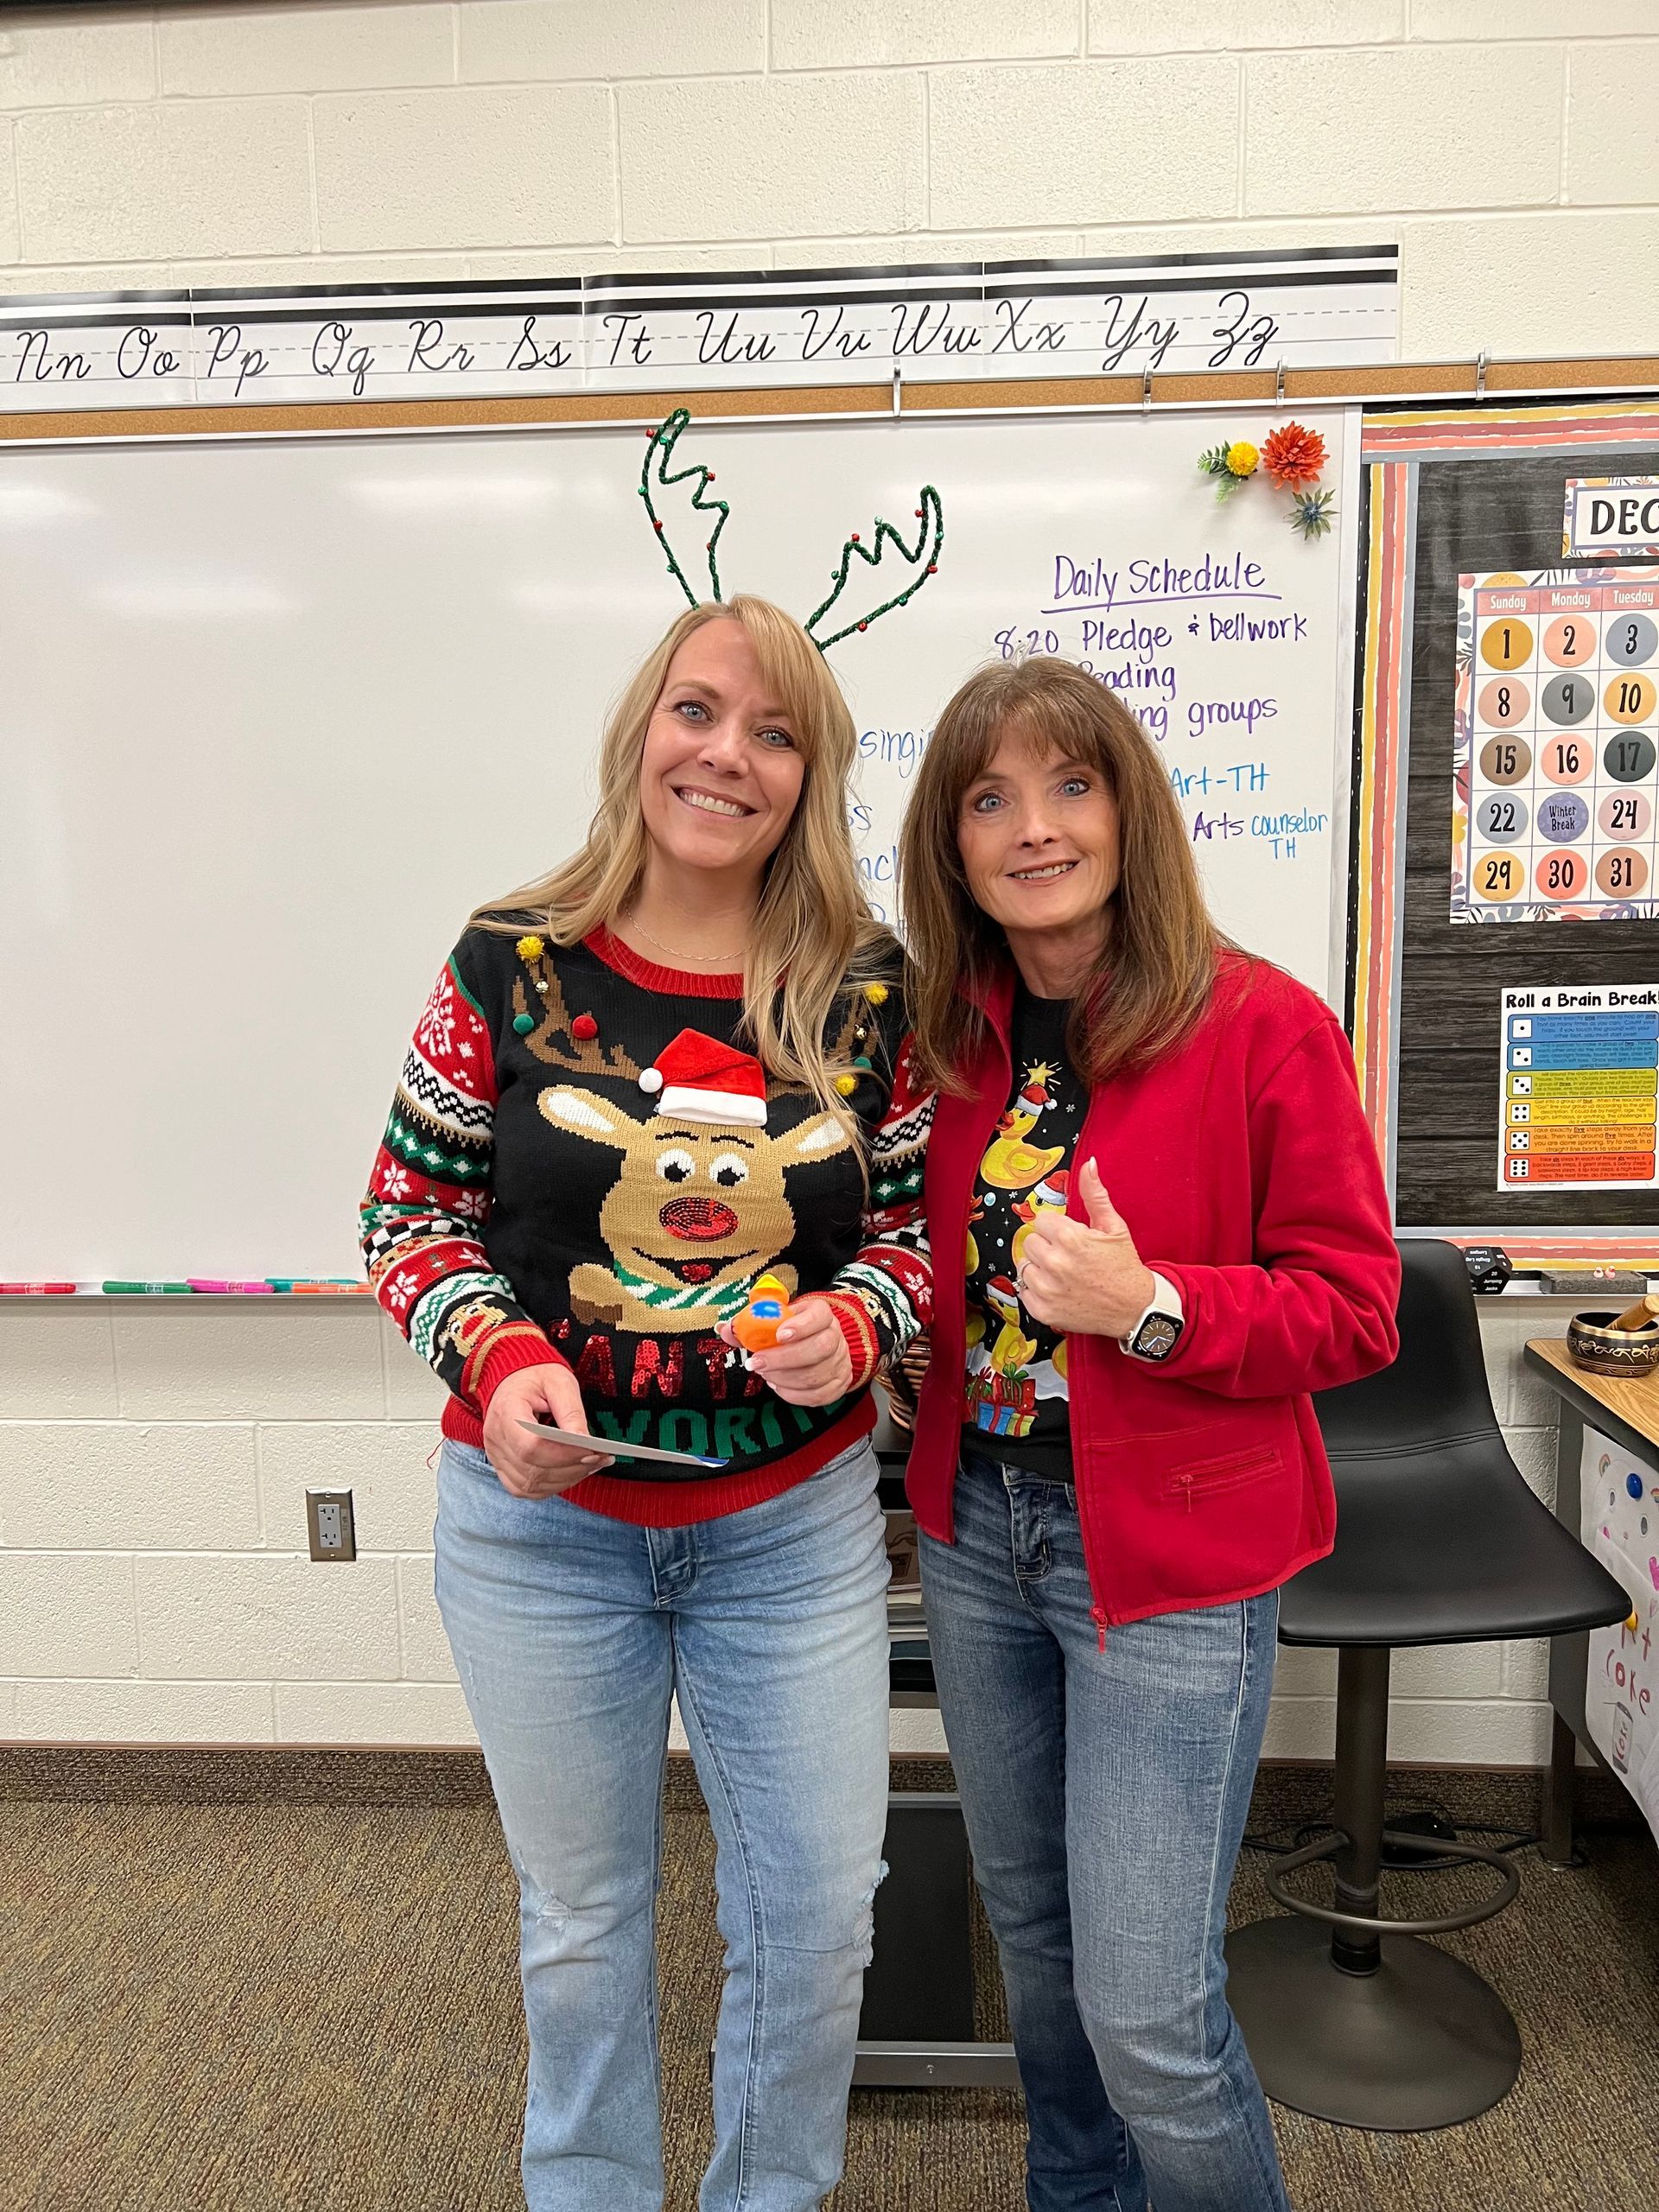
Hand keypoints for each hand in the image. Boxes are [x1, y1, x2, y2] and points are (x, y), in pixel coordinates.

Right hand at [481, 1364, 613, 1498]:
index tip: (593, 1451)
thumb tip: (586, 1443)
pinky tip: (573, 1471)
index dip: (563, 1455)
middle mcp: (495, 1437)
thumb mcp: (560, 1382)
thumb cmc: (537, 1377)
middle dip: (572, 1468)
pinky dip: (552, 1485)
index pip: (531, 1446)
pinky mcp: (502, 1467)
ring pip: (531, 1485)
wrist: (514, 1379)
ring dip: (566, 1479)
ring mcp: (495, 1456)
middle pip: (533, 1469)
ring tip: (592, 1463)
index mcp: (506, 1410)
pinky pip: (525, 1489)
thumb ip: (571, 1413)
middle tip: (601, 1458)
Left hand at [717, 1295, 853, 1406]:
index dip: (800, 1326)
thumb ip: (749, 1324)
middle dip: (783, 1359)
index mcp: (821, 1313)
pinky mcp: (839, 1384)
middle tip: (757, 1363)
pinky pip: (818, 1395)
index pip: (819, 1316)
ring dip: (784, 1378)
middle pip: (819, 1348)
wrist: (818, 1343)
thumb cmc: (790, 1330)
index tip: (779, 1335)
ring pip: (816, 1375)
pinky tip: (779, 1386)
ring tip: (766, 1374)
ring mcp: (840, 1362)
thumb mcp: (772, 1319)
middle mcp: (835, 1336)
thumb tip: (724, 1329)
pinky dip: (794, 1394)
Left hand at [1016, 1160, 1155, 1341]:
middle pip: (1030, 1242)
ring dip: (1039, 1269)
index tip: (1070, 1239)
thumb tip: (1089, 1165)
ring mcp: (1048, 1289)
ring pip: (1024, 1266)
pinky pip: (1024, 1292)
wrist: (1135, 1309)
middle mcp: (1056, 1263)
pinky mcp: (1043, 1310)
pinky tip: (1058, 1290)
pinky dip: (1037, 1292)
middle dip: (1047, 1247)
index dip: (1057, 1229)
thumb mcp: (1113, 1226)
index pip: (1041, 1221)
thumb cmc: (1124, 1266)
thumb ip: (1095, 1194)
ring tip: (1063, 1274)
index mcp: (1070, 1237)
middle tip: (1068, 1257)